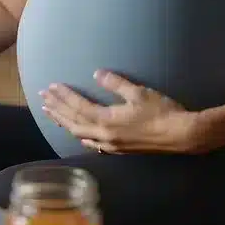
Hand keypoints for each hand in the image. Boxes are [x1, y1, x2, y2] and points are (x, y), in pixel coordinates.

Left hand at [41, 70, 202, 154]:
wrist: (182, 135)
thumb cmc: (161, 111)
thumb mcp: (139, 92)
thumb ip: (116, 83)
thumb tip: (97, 74)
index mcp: (107, 120)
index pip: (78, 107)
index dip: (63, 97)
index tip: (50, 87)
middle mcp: (104, 135)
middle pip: (74, 123)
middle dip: (57, 110)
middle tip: (43, 99)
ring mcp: (111, 145)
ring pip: (81, 135)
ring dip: (65, 123)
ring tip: (52, 114)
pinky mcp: (120, 150)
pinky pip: (92, 144)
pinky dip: (81, 135)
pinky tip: (79, 134)